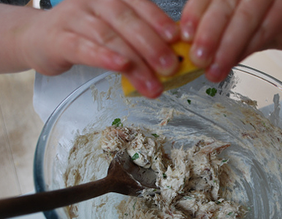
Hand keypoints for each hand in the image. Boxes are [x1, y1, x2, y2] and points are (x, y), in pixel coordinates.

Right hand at [1, 0, 180, 97]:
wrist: (40, 37)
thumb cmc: (85, 35)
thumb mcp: (115, 31)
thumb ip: (139, 39)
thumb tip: (172, 57)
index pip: (140, 4)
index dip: (159, 20)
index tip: (178, 39)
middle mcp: (95, 1)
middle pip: (127, 21)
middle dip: (152, 45)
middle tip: (170, 68)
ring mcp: (74, 17)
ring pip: (109, 37)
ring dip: (135, 62)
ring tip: (153, 84)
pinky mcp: (58, 38)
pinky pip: (83, 47)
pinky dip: (104, 57)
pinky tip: (121, 66)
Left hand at [180, 0, 281, 82]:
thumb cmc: (260, 22)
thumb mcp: (231, 27)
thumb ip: (213, 37)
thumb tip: (190, 57)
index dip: (194, 15)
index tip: (185, 37)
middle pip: (223, 6)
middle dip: (208, 35)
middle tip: (198, 59)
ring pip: (244, 18)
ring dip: (227, 48)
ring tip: (215, 70)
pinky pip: (265, 29)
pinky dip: (247, 48)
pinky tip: (235, 62)